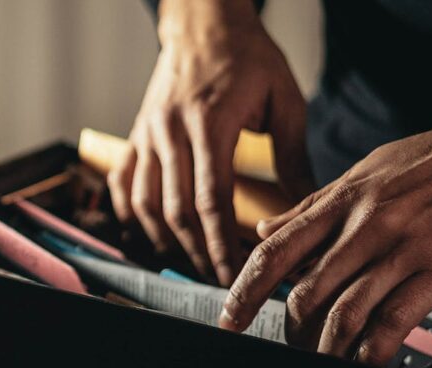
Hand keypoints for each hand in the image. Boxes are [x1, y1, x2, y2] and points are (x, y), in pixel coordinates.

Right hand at [108, 0, 312, 285]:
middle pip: (177, 211)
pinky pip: (123, 183)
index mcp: (211, 123)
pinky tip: (152, 233)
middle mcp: (171, 131)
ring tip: (193, 263)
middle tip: (219, 279)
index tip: (236, 273)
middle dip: (198, 253)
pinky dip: (132, 214)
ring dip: (167, 240)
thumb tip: (308, 205)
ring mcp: (148, 133)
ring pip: (146, 203)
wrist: (203, 23)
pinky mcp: (136, 133)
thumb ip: (292, 155)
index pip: (212, 200)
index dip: (221, 244)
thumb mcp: (284, 99)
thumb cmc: (248, 57)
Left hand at [219, 103, 431, 363]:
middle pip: (306, 290)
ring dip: (328, 348)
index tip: (229, 318)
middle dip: (290, 331)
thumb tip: (266, 230)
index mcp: (343, 201)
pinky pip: (395, 318)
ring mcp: (403, 247)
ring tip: (325, 362)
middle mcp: (365, 224)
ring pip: (345, 310)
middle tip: (289, 349)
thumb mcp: (367, 170)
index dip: (245, 290)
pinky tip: (367, 361)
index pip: (275, 251)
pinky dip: (374, 349)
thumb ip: (313, 206)